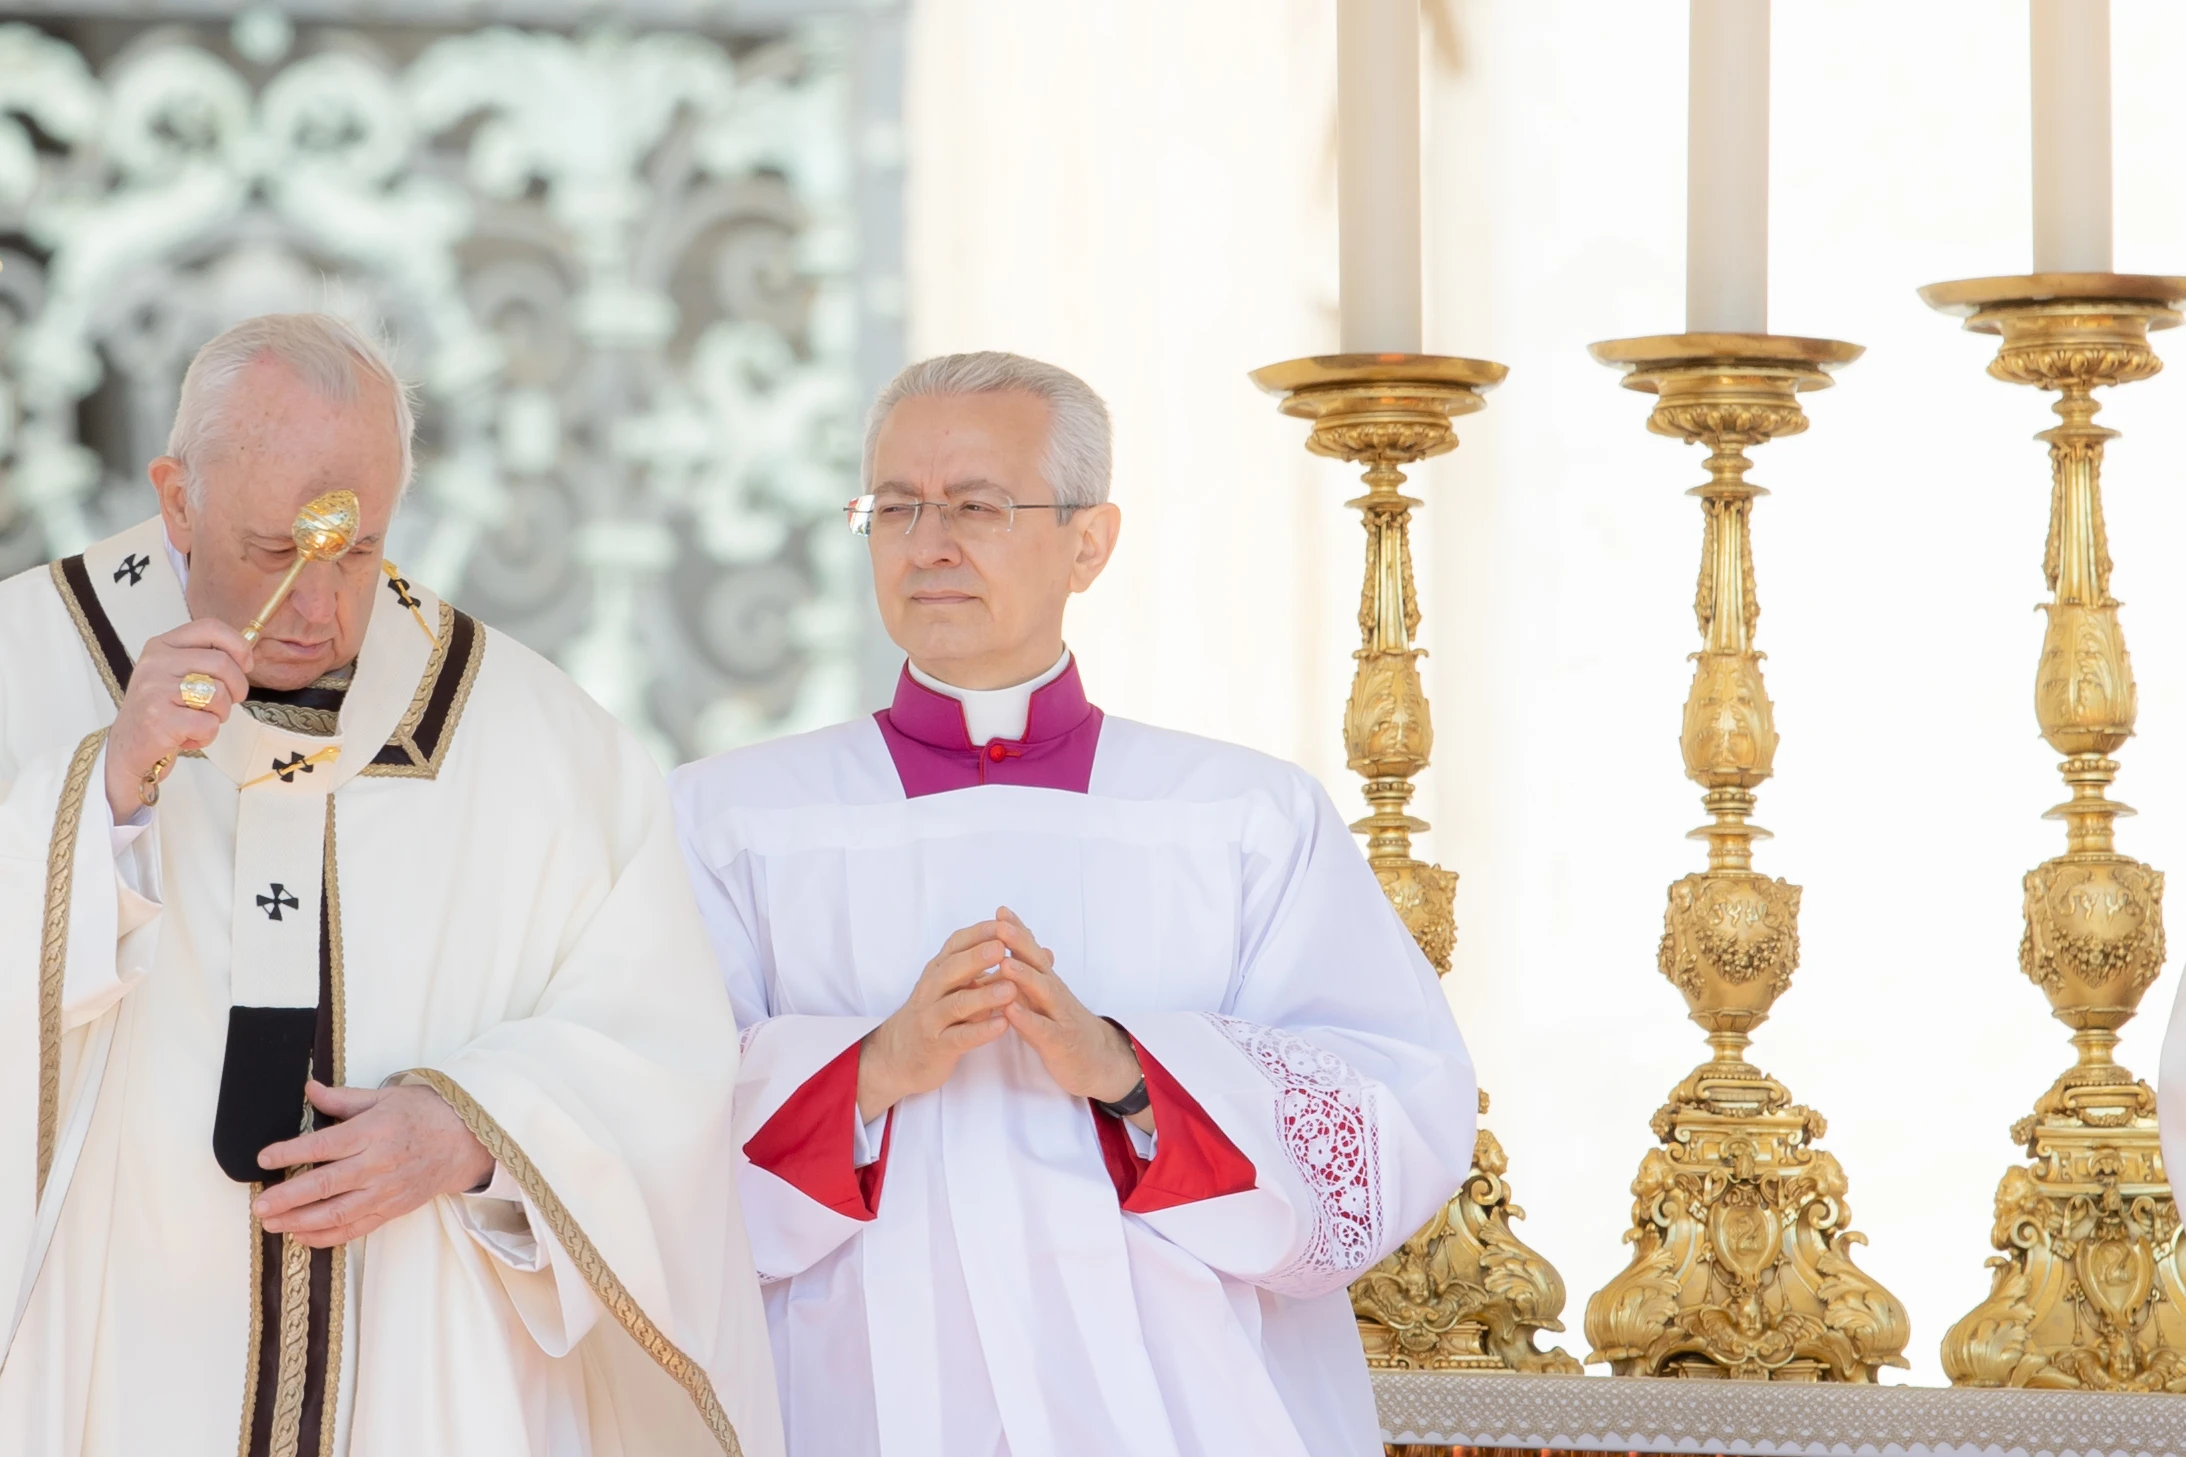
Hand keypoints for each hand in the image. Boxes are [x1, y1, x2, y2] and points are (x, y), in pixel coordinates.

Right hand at [104, 618, 252, 820]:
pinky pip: (209, 724)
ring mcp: (155, 690)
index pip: (210, 627)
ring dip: (221, 714)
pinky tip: (188, 736)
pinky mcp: (160, 719)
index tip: (246, 665)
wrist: (127, 747)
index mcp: (161, 645)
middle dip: (237, 688)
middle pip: (223, 663)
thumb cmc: (162, 709)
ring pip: (219, 694)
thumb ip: (205, 659)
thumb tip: (247, 651)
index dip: (238, 645)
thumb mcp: (176, 674)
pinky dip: (207, 735)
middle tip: (226, 703)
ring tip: (201, 720)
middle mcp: (155, 663)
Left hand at [252, 1080, 493, 1247]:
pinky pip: (354, 1229)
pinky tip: (301, 1234)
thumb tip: (309, 1090)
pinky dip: (325, 1236)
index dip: (290, 1152)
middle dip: (287, 1197)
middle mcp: (377, 1164)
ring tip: (271, 1223)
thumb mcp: (385, 1097)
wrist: (465, 1141)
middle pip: (324, 1185)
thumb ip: (343, 1098)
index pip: (324, 1144)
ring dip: (299, 1221)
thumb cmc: (425, 1114)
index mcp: (374, 1131)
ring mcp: (385, 1191)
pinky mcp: (391, 1209)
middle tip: (260, 1205)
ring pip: (335, 1213)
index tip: (264, 1157)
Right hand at [856, 919, 1020, 1120]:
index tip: (1003, 923)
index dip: (978, 933)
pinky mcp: (938, 1046)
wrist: (901, 1056)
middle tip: (1002, 948)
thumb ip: (991, 971)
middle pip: (952, 969)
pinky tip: (1003, 1025)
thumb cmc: (938, 1015)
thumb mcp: (959, 988)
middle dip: (977, 957)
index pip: (955, 945)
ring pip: (956, 1004)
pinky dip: (982, 1031)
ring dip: (984, 995)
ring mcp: (932, 1019)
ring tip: (1011, 989)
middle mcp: (931, 991)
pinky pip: (960, 1037)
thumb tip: (1034, 951)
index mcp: (938, 971)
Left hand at [989, 907, 1149, 1130]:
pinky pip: (1042, 1030)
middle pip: (1038, 964)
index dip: (1019, 931)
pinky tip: (1010, 1010)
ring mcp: (1060, 1017)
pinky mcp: (1060, 1043)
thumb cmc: (1064, 1027)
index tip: (1001, 910)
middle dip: (1020, 943)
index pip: (1033, 952)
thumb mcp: (1046, 998)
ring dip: (1024, 976)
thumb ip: (1031, 974)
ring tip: (1005, 962)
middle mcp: (1055, 994)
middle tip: (1001, 924)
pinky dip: (1026, 1019)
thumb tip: (1013, 946)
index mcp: (1048, 983)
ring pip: (1043, 992)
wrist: (1099, 1061)